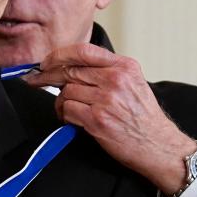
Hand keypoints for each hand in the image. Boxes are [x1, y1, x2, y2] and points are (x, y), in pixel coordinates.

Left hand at [24, 43, 196, 193]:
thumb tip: (72, 68)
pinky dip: (65, 115)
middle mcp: (115, 80)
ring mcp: (106, 100)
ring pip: (66, 92)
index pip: (83, 51)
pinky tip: (72, 120)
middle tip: (38, 82)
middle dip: (50, 78)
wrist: (159, 145)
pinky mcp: (97, 120)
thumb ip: (107, 71)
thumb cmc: (144, 118)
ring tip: (69, 110)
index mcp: (124, 67)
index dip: (59, 55)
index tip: (47, 62)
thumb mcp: (134, 83)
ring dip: (62, 102)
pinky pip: (67, 110)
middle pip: (70, 71)